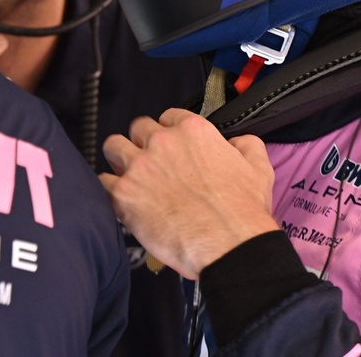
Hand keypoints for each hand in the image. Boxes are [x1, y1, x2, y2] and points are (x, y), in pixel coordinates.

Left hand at [100, 108, 280, 279]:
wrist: (229, 245)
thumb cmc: (243, 211)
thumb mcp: (258, 167)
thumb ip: (245, 144)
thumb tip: (235, 142)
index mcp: (193, 131)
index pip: (168, 117)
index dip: (168, 132)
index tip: (169, 147)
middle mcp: (163, 142)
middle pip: (137, 128)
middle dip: (141, 143)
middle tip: (149, 164)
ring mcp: (140, 167)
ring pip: (113, 146)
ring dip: (119, 159)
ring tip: (127, 176)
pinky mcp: (125, 195)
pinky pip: (102, 182)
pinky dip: (109, 189)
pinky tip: (121, 200)